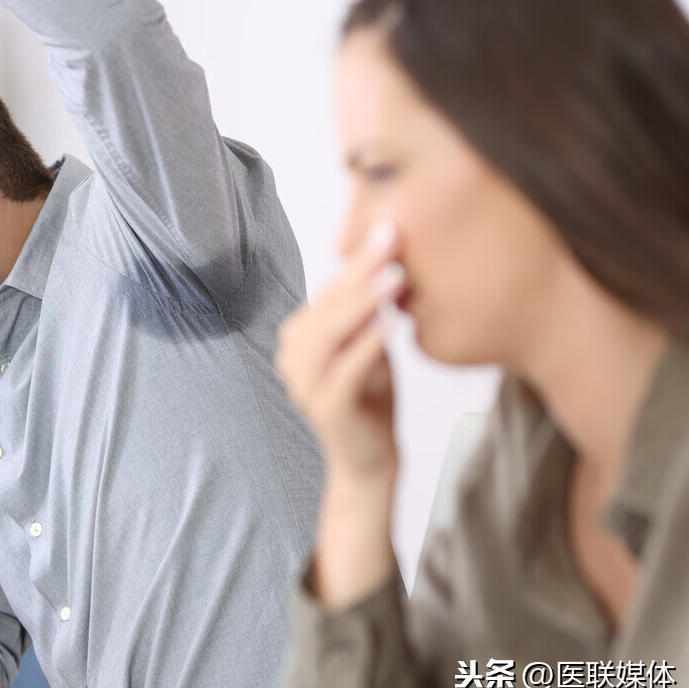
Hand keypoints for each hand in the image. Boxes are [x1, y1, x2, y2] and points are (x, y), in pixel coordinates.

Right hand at [275, 222, 404, 485]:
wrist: (370, 460)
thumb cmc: (371, 398)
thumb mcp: (370, 344)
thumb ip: (369, 310)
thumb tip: (390, 257)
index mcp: (301, 336)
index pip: (329, 289)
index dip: (357, 259)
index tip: (387, 227)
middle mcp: (293, 355)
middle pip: (326, 304)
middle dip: (360, 270)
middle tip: (391, 238)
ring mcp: (304, 383)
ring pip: (329, 333)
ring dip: (362, 302)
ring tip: (394, 277)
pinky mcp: (324, 408)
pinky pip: (344, 370)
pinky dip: (367, 344)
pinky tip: (390, 324)